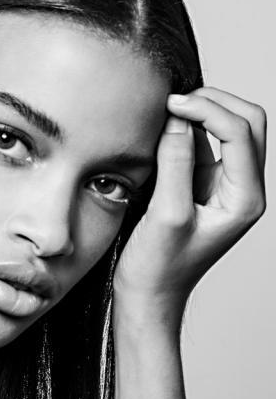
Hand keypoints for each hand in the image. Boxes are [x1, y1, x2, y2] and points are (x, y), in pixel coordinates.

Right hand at [113, 87, 266, 326]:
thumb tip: (176, 118)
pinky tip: (164, 132)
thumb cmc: (158, 268)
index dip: (207, 110)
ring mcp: (225, 187)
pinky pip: (205, 146)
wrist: (149, 296)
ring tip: (166, 114)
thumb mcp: (165, 214)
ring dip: (201, 115)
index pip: (240, 132)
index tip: (170, 105)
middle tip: (174, 102)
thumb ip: (175, 163)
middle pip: (248, 123)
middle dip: (214, 104)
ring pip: (229, 130)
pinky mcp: (204, 187)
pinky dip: (188, 131)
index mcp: (245, 199)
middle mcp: (243, 190)